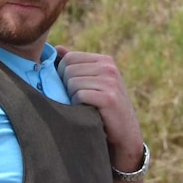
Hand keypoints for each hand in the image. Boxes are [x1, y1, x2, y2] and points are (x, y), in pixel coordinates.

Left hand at [58, 49, 143, 174]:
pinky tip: (87, 110)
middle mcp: (109, 68)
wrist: (125, 134)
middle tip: (78, 99)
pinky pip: (79, 94)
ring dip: (72, 97)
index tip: (72, 88)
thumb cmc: (104, 108)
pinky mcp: (108, 97)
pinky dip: (78, 105)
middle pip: (68, 69)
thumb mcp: (94, 82)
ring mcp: (110, 82)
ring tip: (84, 105)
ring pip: (72, 82)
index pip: (69, 57)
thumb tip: (58, 48)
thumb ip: (77, 65)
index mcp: (104, 61)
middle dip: (66, 86)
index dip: (63, 74)